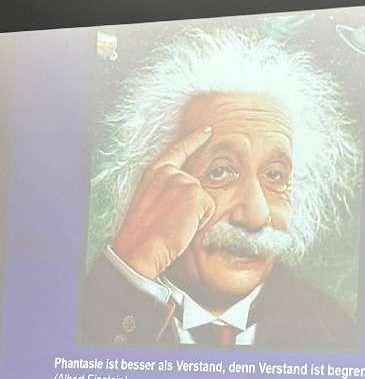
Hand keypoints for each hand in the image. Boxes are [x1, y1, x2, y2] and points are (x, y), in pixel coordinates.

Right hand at [112, 126, 215, 278]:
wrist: (140, 248)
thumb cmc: (145, 233)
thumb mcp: (153, 202)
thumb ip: (170, 189)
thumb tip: (192, 190)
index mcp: (154, 172)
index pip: (177, 150)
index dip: (194, 139)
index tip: (207, 130)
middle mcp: (168, 172)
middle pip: (198, 186)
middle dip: (193, 207)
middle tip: (171, 222)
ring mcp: (183, 180)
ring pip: (206, 199)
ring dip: (197, 215)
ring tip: (175, 224)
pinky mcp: (195, 192)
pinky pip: (211, 210)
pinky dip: (201, 222)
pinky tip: (183, 226)